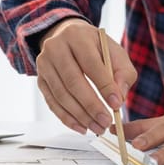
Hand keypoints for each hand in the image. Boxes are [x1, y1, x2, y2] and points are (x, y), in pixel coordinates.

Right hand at [36, 18, 137, 134]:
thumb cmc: (95, 48)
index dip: (104, 86)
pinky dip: (67, 118)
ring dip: (80, 116)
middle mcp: (56, 48)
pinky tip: (81, 127)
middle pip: (73, 82)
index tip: (116, 104)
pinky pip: (52, 103)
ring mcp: (44, 65)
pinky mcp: (40, 80)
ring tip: (97, 127)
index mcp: (77, 36)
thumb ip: (123, 73)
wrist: (67, 38)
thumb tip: (119, 97)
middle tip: (105, 121)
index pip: (91, 64)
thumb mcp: (114, 52)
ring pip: (61, 95)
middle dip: (91, 106)